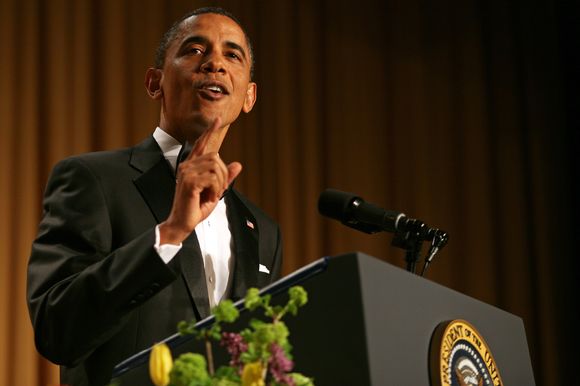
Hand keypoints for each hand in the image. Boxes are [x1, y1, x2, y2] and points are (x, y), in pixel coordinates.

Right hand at [159, 118, 241, 244]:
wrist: (182, 223)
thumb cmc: (196, 208)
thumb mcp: (215, 191)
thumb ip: (225, 177)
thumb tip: (238, 164)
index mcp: (191, 166)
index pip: (201, 144)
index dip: (210, 131)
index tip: (218, 119)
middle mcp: (187, 166)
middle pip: (215, 157)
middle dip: (223, 174)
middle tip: (219, 190)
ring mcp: (186, 173)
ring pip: (215, 166)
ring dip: (220, 183)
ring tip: (213, 195)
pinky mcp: (189, 182)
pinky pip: (212, 178)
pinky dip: (216, 189)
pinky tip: (209, 198)